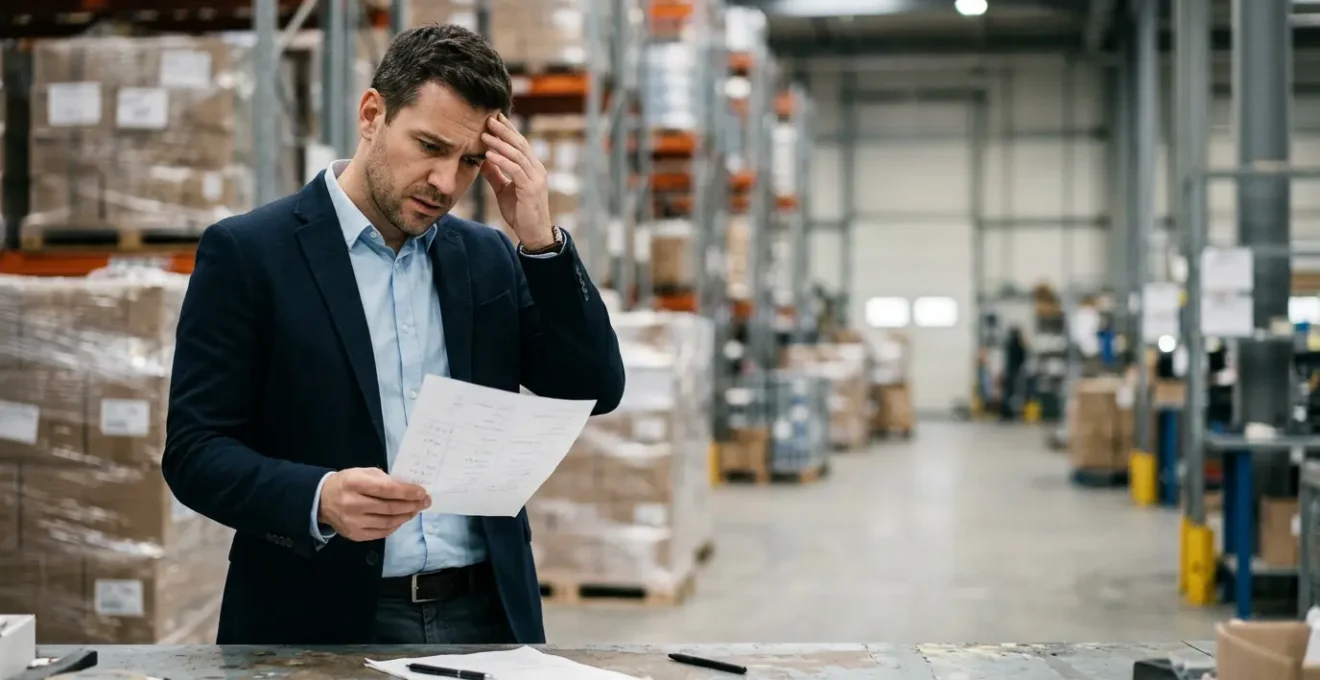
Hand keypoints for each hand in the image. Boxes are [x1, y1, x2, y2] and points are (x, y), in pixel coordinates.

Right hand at [317, 468, 430, 541]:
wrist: (322, 501)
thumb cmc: (347, 483)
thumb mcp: (363, 473)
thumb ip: (384, 479)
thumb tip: (409, 488)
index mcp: (354, 484)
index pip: (386, 489)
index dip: (407, 491)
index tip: (422, 492)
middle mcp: (353, 504)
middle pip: (389, 508)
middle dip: (412, 505)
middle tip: (425, 502)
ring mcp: (353, 522)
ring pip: (388, 522)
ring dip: (406, 516)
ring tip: (416, 510)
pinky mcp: (355, 535)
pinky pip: (381, 532)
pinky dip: (395, 525)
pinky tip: (402, 519)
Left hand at [480, 113, 554, 249]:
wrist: (533, 233)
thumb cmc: (520, 212)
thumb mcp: (504, 190)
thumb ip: (496, 174)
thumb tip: (482, 160)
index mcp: (532, 168)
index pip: (520, 144)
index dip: (508, 130)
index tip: (496, 117)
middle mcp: (536, 169)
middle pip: (520, 144)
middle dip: (504, 130)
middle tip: (489, 118)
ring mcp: (535, 178)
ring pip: (517, 154)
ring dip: (500, 144)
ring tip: (485, 135)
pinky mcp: (531, 188)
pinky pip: (515, 170)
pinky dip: (502, 161)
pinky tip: (489, 155)